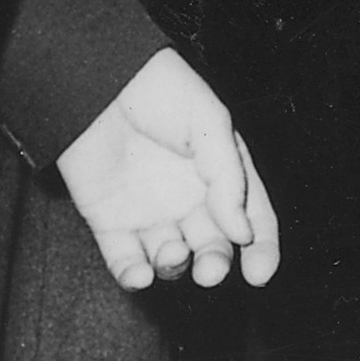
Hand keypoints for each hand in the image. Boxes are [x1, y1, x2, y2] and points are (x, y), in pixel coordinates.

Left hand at [55, 49, 280, 291]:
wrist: (98, 83)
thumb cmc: (159, 91)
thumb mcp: (210, 123)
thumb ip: (229, 178)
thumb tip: (242, 232)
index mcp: (220, 172)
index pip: (251, 217)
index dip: (262, 247)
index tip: (260, 272)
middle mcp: (188, 197)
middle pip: (212, 245)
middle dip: (215, 263)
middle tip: (211, 270)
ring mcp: (150, 212)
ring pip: (171, 259)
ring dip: (175, 267)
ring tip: (171, 254)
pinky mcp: (110, 222)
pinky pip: (125, 261)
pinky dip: (133, 276)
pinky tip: (140, 274)